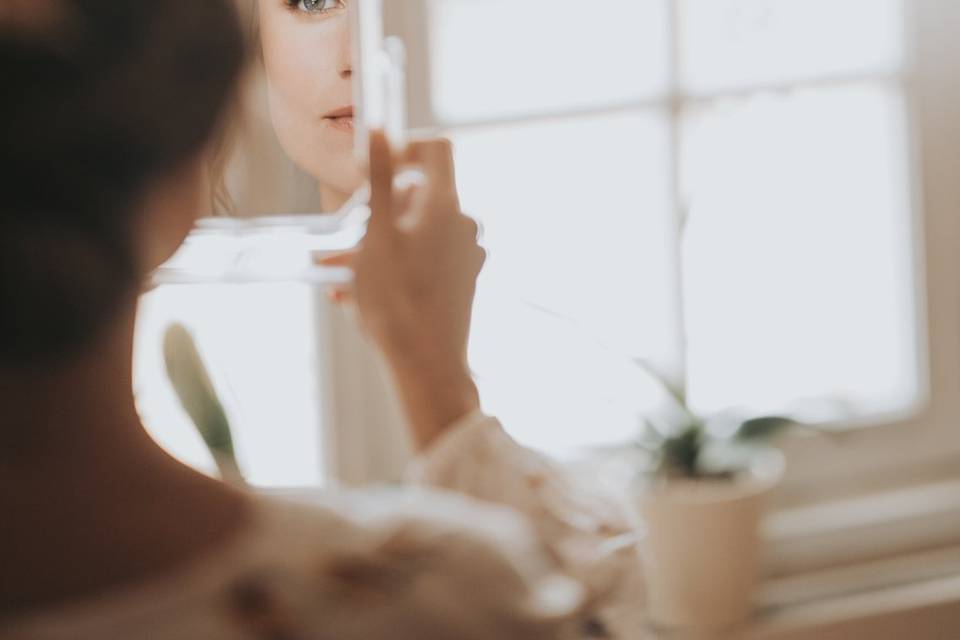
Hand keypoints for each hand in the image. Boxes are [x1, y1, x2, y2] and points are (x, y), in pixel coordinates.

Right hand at [319, 132, 484, 447]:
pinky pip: (425, 261)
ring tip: (345, 280)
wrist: (428, 366)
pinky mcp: (463, 281)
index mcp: (446, 206)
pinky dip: (395, 269)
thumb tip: (379, 129)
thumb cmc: (397, 301)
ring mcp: (467, 255)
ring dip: (378, 246)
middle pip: (418, 194)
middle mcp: (464, 224)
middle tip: (346, 241)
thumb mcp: (376, 234)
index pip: (437, 148)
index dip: (404, 148)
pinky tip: (361, 298)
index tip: (374, 171)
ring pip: (415, 233)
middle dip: (377, 212)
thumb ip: (379, 177)